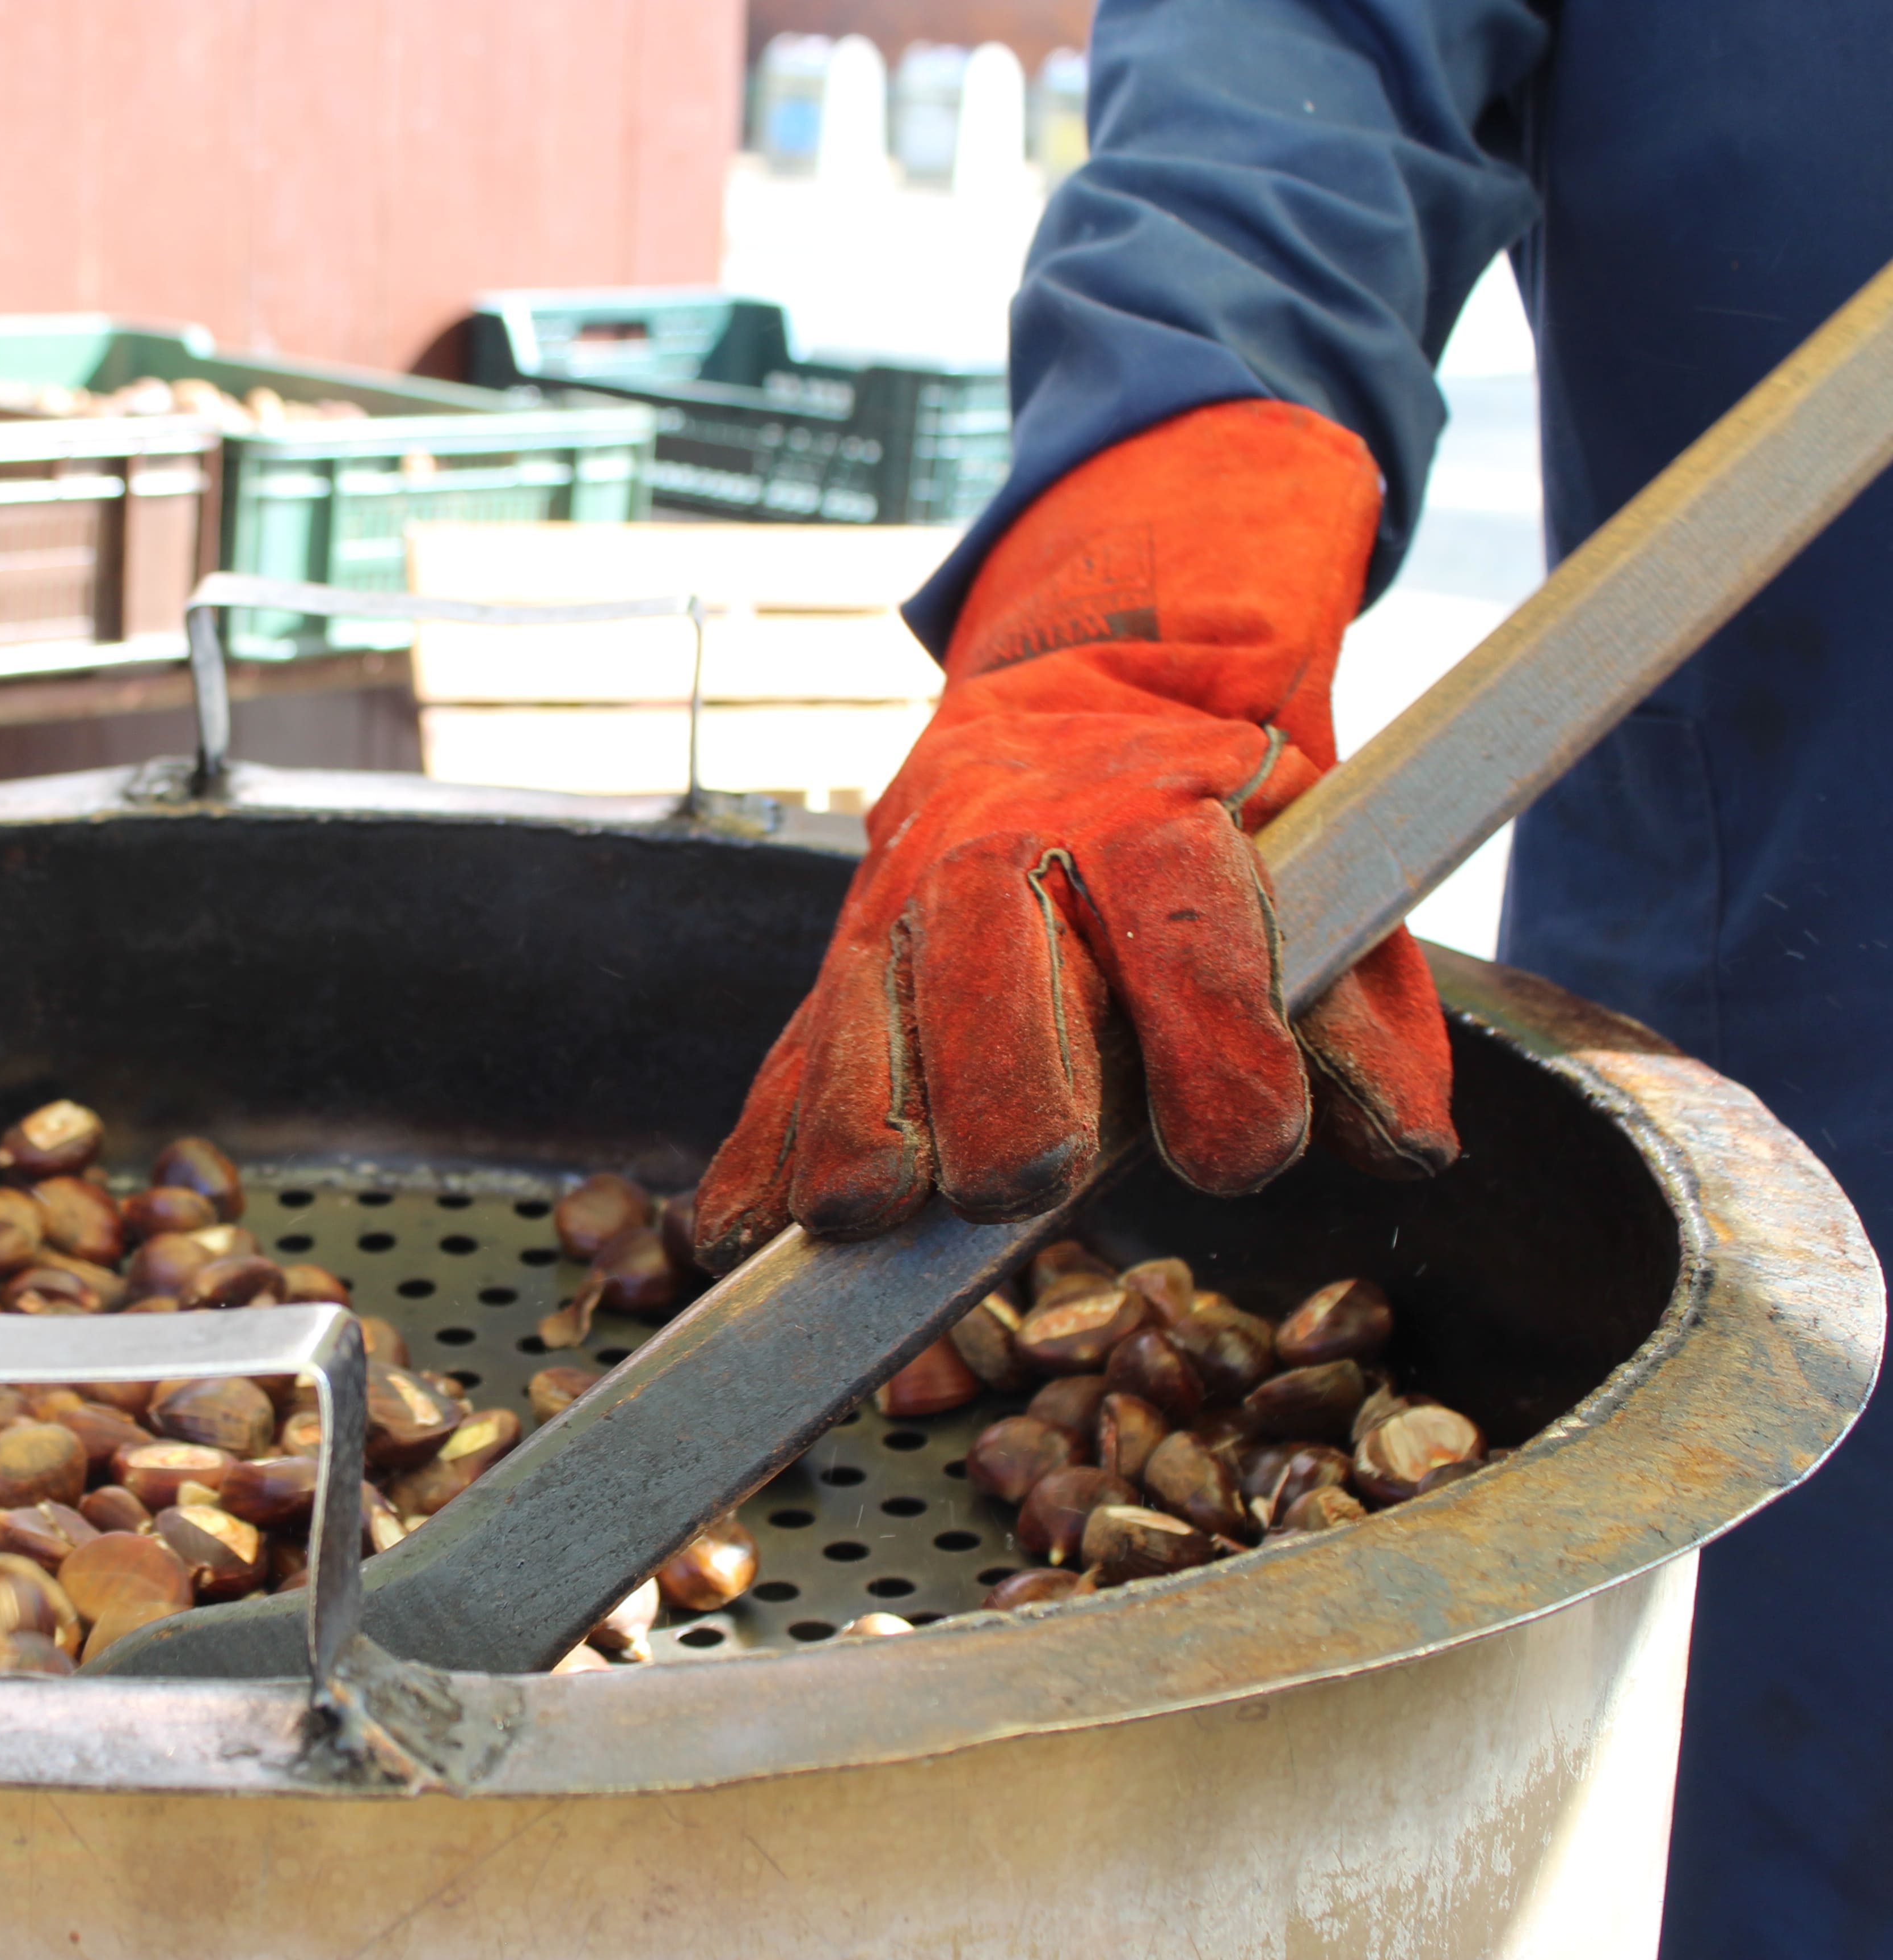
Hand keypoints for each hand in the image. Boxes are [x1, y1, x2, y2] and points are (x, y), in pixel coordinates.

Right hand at [696, 402, 1457, 1268]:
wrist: (1088, 690)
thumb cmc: (1220, 824)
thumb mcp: (1325, 883)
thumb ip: (1364, 1026)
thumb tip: (1405, 1149)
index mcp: (1152, 825)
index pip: (1184, 936)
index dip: (1217, 1052)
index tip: (1241, 1151)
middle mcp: (1008, 854)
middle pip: (989, 976)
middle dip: (998, 1087)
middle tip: (1016, 1183)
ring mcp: (904, 907)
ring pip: (863, 1017)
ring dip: (859, 1121)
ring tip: (867, 1213)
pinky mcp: (840, 960)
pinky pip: (788, 1058)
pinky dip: (763, 1147)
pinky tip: (748, 1227)